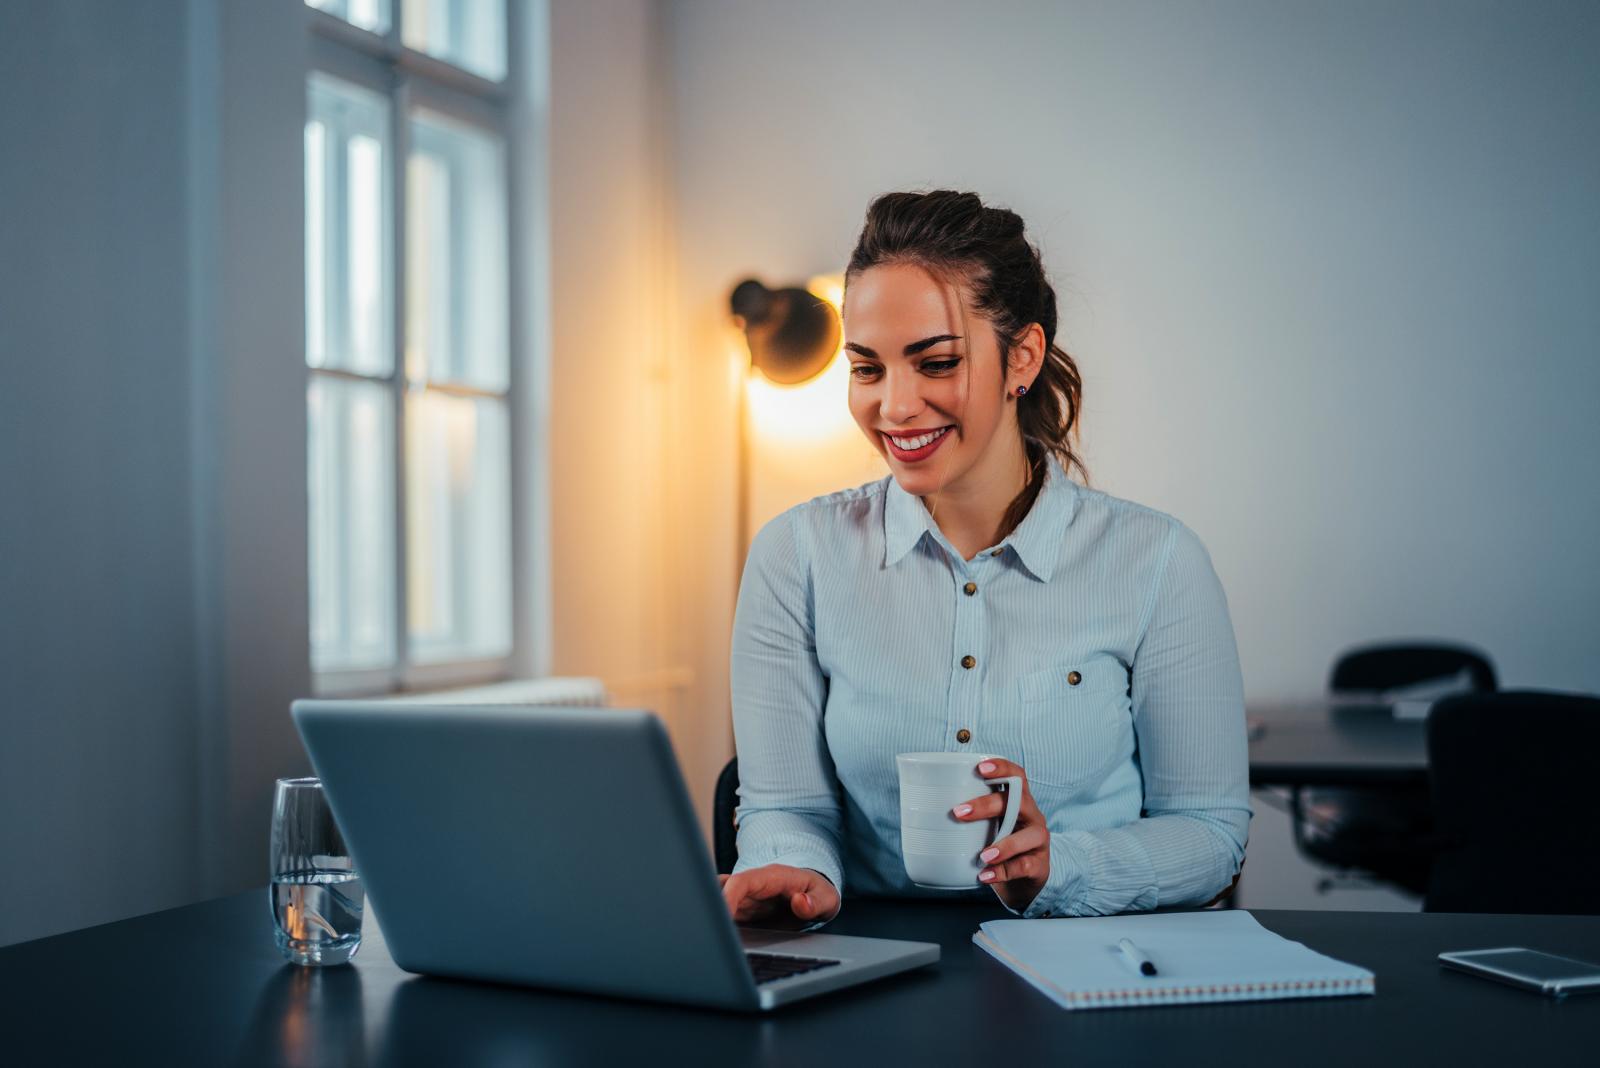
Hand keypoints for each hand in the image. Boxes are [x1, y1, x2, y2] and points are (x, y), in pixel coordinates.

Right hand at [719, 864, 840, 929]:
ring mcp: (746, 899)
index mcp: (771, 878)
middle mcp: (753, 886)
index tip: (722, 918)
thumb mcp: (826, 898)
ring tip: (714, 941)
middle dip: (711, 909)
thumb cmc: (818, 893)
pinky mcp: (743, 913)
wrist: (814, 894)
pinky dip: (719, 927)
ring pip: (718, 901)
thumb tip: (800, 902)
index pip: (741, 882)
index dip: (727, 898)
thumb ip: (816, 902)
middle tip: (712, 935)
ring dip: (714, 919)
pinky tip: (720, 943)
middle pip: (721, 890)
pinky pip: (724, 917)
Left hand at [952, 757, 1049, 911]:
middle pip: (1017, 801)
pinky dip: (1004, 872)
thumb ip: (966, 817)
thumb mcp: (985, 828)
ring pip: (1029, 835)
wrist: (1022, 882)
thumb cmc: (996, 846)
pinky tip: (986, 876)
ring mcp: (1038, 840)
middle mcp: (1032, 816)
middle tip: (959, 813)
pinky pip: (1025, 866)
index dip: (1001, 768)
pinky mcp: (1040, 865)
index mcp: (1017, 801)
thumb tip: (917, 808)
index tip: (980, 768)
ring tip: (983, 855)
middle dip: (988, 805)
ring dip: (1005, 844)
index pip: (1016, 776)